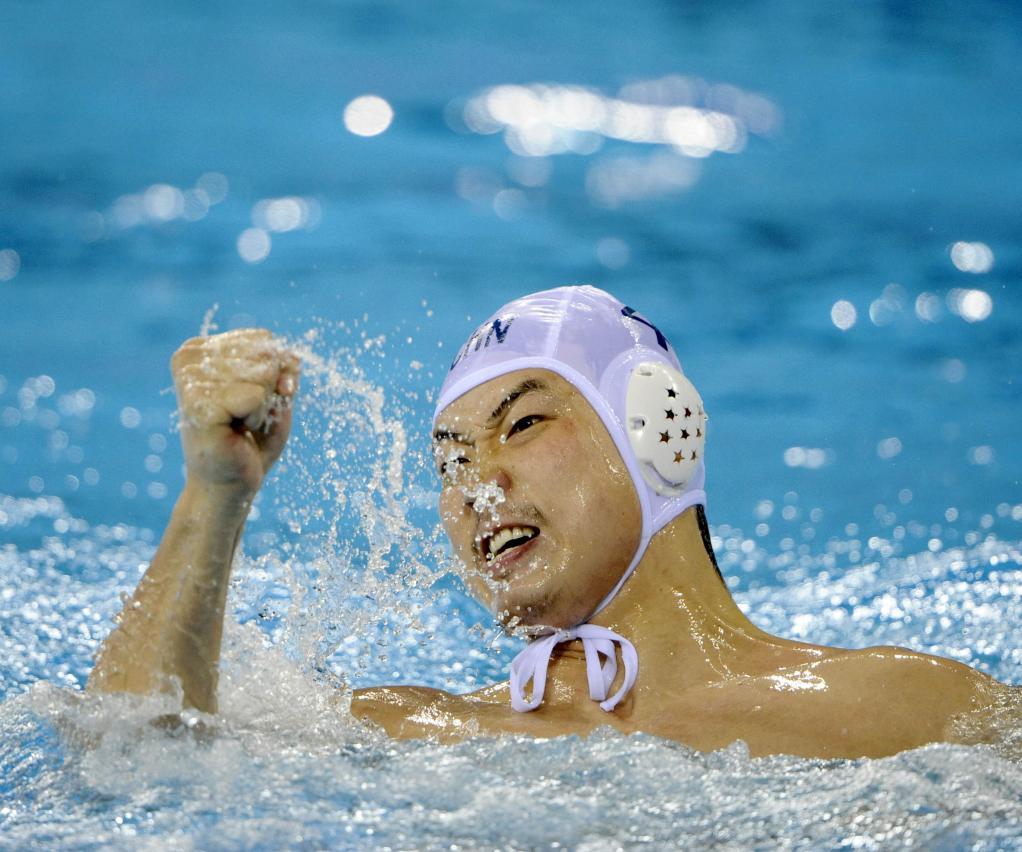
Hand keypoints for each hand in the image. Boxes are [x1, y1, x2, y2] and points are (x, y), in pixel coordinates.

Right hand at [171, 329, 299, 498]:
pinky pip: (255, 396)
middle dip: (269, 391)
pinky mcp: (198, 404)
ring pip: (263, 374)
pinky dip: (257, 417)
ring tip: (239, 424)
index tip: (251, 399)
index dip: (274, 372)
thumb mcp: (276, 392)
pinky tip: (235, 432)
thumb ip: (284, 366)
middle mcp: (189, 357)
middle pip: (265, 354)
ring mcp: (190, 379)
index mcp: (201, 349)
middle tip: (244, 417)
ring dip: (262, 406)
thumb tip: (290, 358)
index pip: (263, 339)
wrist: (230, 484)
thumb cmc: (252, 438)